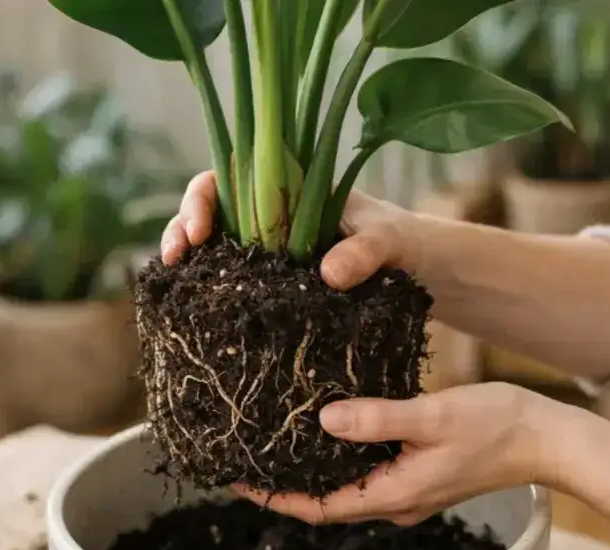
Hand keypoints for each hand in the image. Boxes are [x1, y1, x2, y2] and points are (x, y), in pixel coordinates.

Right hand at [160, 170, 421, 289]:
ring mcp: (274, 253)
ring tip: (177, 284)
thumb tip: (328, 273)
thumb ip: (365, 251)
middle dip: (182, 228)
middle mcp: (276, 217)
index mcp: (294, 188)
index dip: (203, 197)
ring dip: (189, 265)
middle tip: (177, 258)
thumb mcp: (392, 242)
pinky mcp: (279, 288)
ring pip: (215, 250)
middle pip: (210, 212)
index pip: (230, 176)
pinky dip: (212, 295)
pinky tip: (200, 312)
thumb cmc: (412, 244)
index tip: (198, 230)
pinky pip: (234, 285)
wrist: (432, 277)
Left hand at [237, 383, 553, 525]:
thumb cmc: (498, 426)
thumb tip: (323, 420)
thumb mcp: (433, 415)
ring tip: (274, 446)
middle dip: (284, 486)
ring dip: (310, 473)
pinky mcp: (421, 477)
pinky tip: (328, 432)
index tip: (236, 482)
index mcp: (394, 494)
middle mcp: (397, 503)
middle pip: (326, 502)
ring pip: (346, 488)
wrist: (549, 440)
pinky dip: (340, 460)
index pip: (318, 507)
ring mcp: (410, 493)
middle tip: (245, 459)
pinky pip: (368, 474)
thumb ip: (379, 418)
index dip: (274, 498)